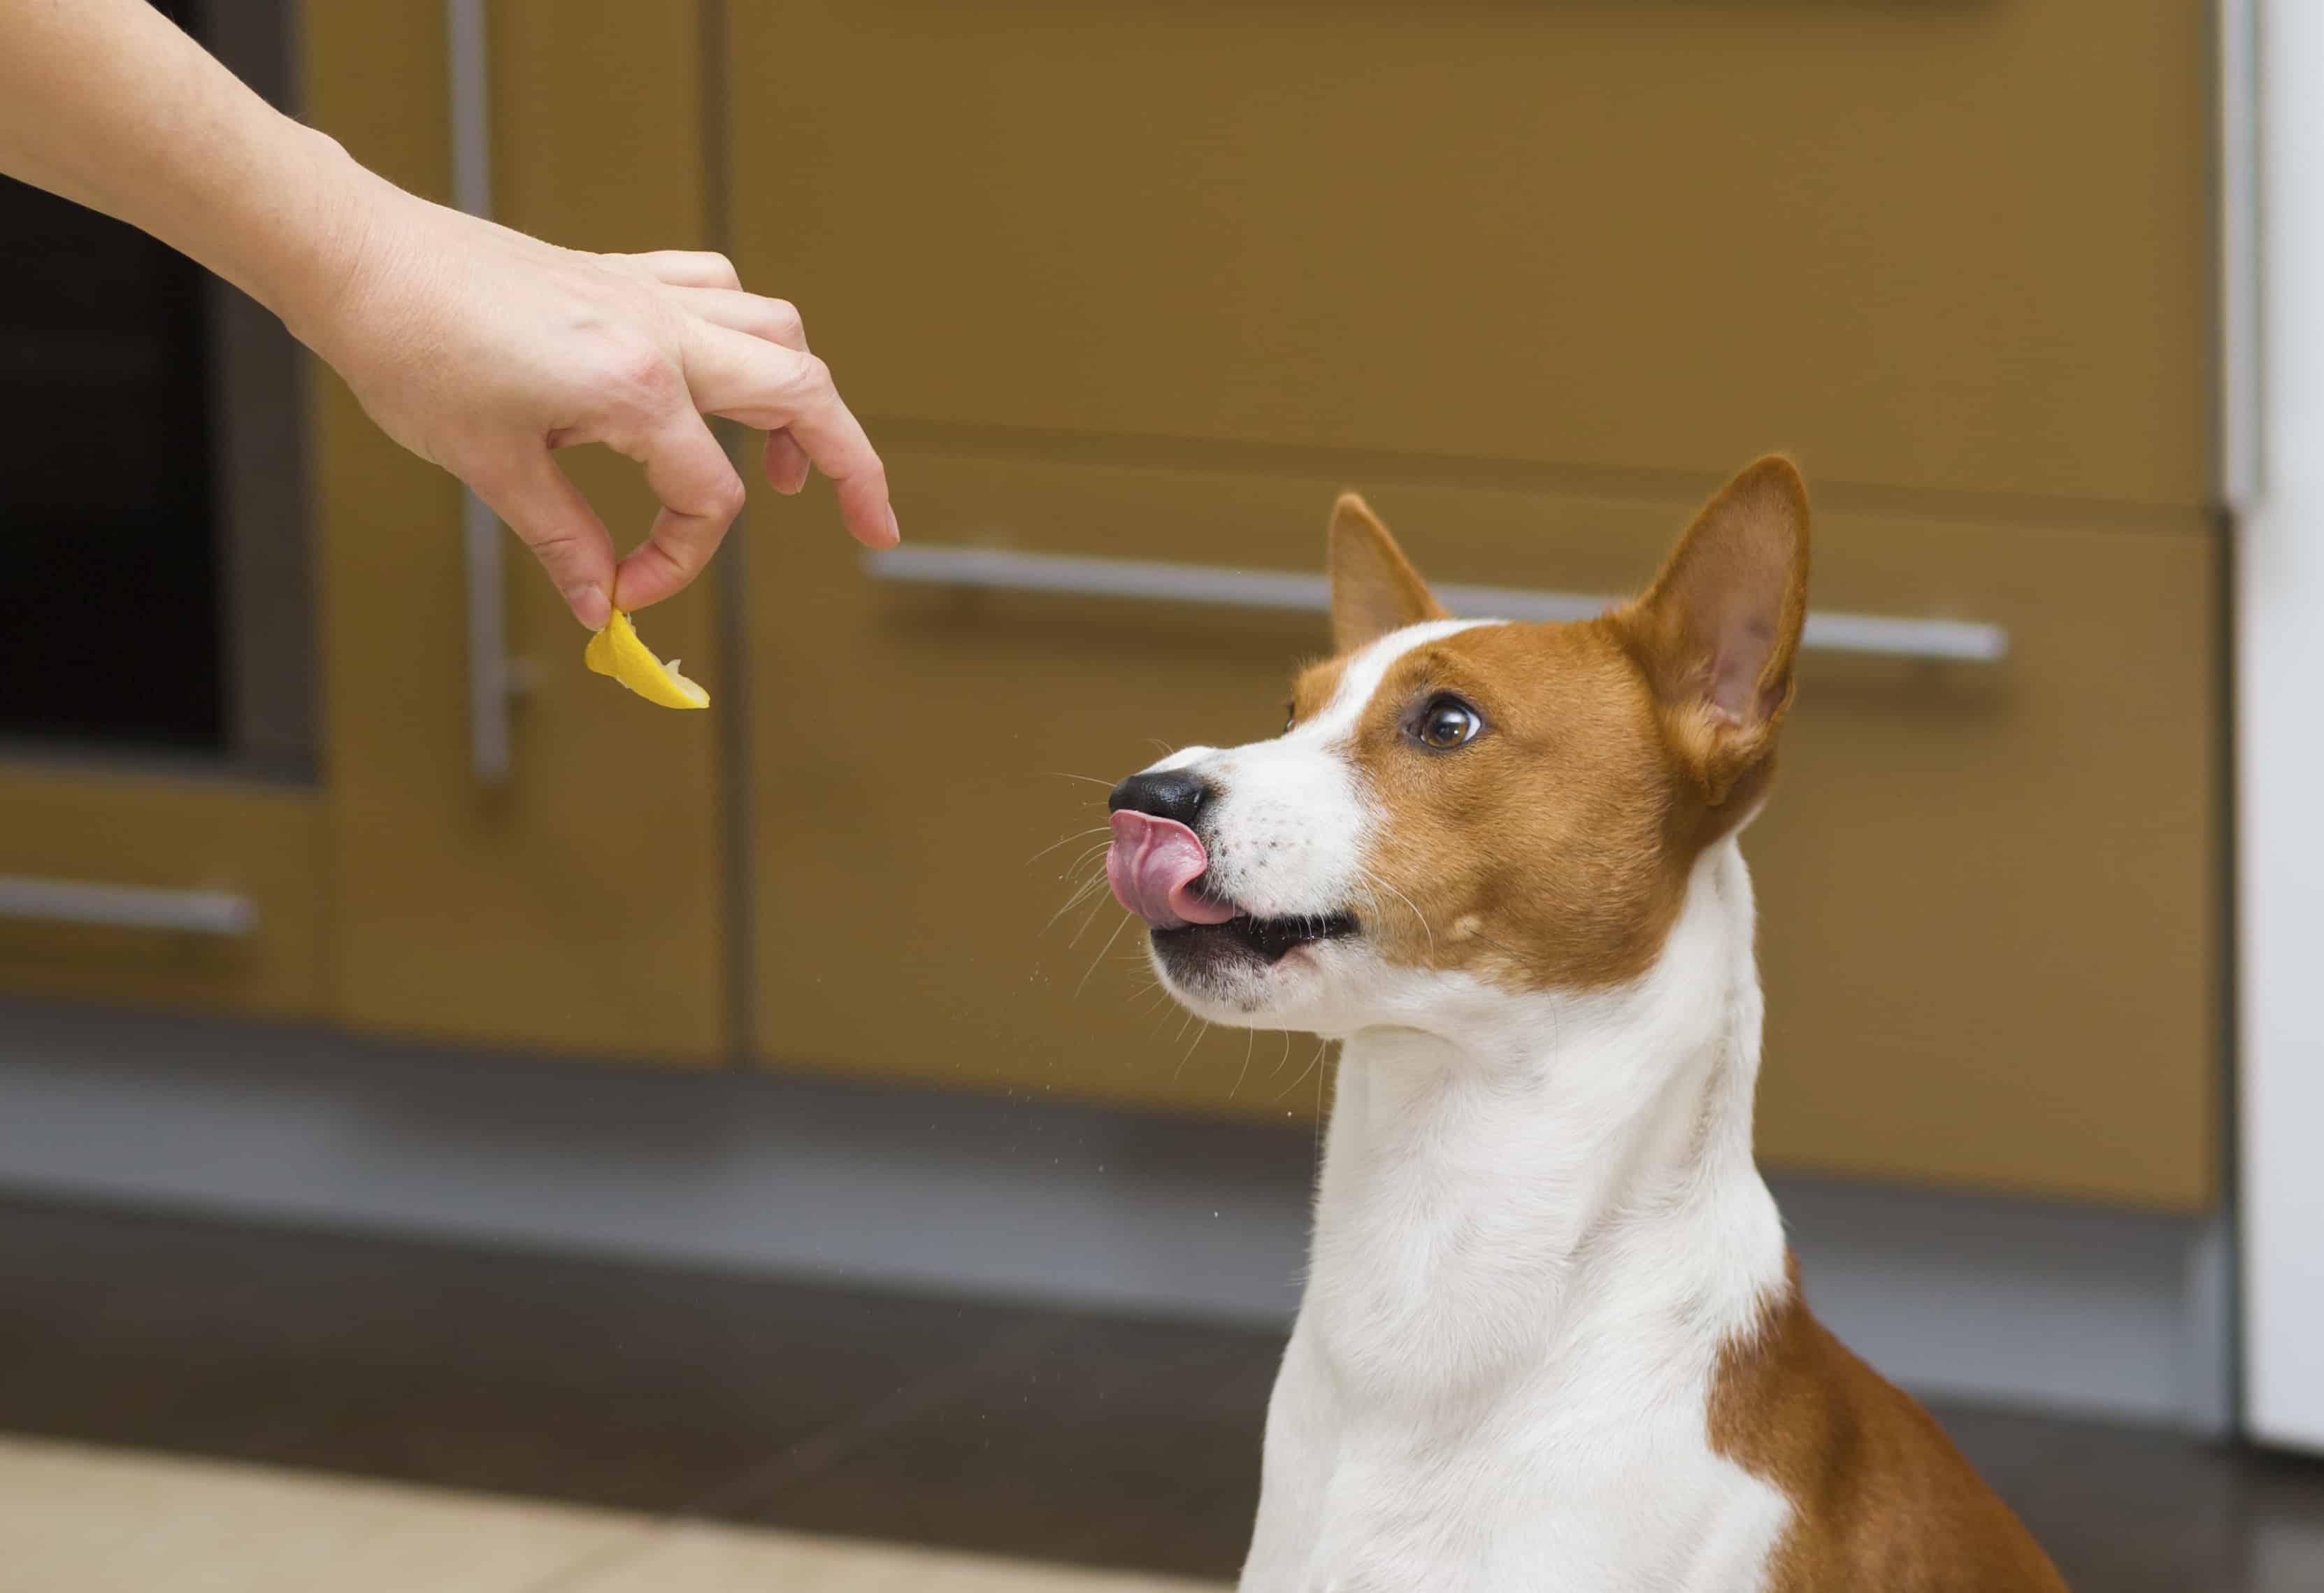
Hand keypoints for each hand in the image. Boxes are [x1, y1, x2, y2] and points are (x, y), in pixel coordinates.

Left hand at [292, 177, 894, 627]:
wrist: (360, 259)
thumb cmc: (412, 350)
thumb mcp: (493, 466)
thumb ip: (566, 538)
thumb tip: (604, 602)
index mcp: (637, 386)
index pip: (707, 497)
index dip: (677, 560)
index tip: (624, 592)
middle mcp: (663, 332)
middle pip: (804, 394)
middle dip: (853, 466)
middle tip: (873, 525)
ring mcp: (648, 296)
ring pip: (777, 333)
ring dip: (807, 398)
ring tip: (797, 468)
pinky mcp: (621, 278)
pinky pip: (720, 292)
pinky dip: (747, 333)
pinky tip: (727, 376)